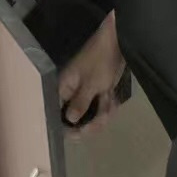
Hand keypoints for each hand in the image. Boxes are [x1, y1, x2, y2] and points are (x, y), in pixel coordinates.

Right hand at [59, 11, 125, 133]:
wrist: (118, 42)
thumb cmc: (100, 60)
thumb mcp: (91, 84)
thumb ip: (80, 104)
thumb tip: (69, 120)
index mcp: (65, 89)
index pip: (58, 113)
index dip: (66, 126)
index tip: (77, 134)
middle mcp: (73, 92)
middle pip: (76, 118)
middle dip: (90, 122)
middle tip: (101, 122)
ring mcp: (87, 92)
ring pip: (92, 113)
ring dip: (103, 115)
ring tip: (110, 106)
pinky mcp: (99, 90)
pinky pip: (102, 106)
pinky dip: (109, 106)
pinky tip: (114, 102)